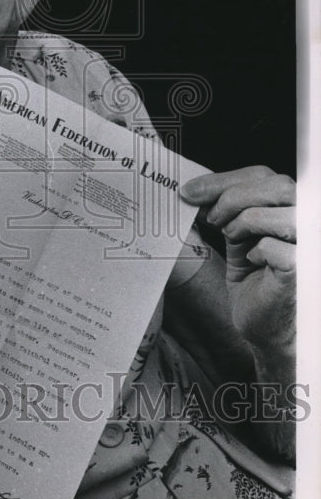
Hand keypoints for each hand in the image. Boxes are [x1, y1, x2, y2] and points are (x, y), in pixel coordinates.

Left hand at [181, 166, 294, 356]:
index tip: (189, 191)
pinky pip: (275, 247)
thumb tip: (194, 190)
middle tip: (209, 217)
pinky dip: (256, 251)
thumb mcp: (236, 231)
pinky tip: (254, 261)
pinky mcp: (304, 269)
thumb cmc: (255, 276)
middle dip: (230, 197)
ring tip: (232, 237)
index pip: (264, 174)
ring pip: (273, 214)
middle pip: (275, 186)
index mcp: (294, 204)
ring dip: (242, 222)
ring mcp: (310, 244)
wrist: (265, 323)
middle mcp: (309, 219)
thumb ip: (225, 207)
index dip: (222, 180)